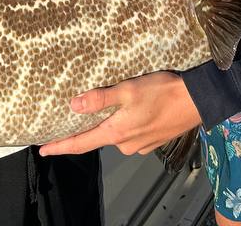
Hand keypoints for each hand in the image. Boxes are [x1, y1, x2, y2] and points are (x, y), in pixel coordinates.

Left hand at [38, 71, 200, 157]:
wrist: (197, 101)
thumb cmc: (162, 92)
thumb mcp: (127, 90)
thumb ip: (100, 99)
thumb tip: (73, 105)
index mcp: (116, 133)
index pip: (80, 144)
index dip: (60, 147)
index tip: (43, 150)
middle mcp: (125, 144)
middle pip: (99, 138)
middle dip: (89, 127)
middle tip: (78, 113)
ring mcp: (140, 146)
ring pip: (117, 135)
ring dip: (112, 123)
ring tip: (114, 104)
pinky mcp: (152, 141)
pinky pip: (132, 135)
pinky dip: (127, 124)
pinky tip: (134, 110)